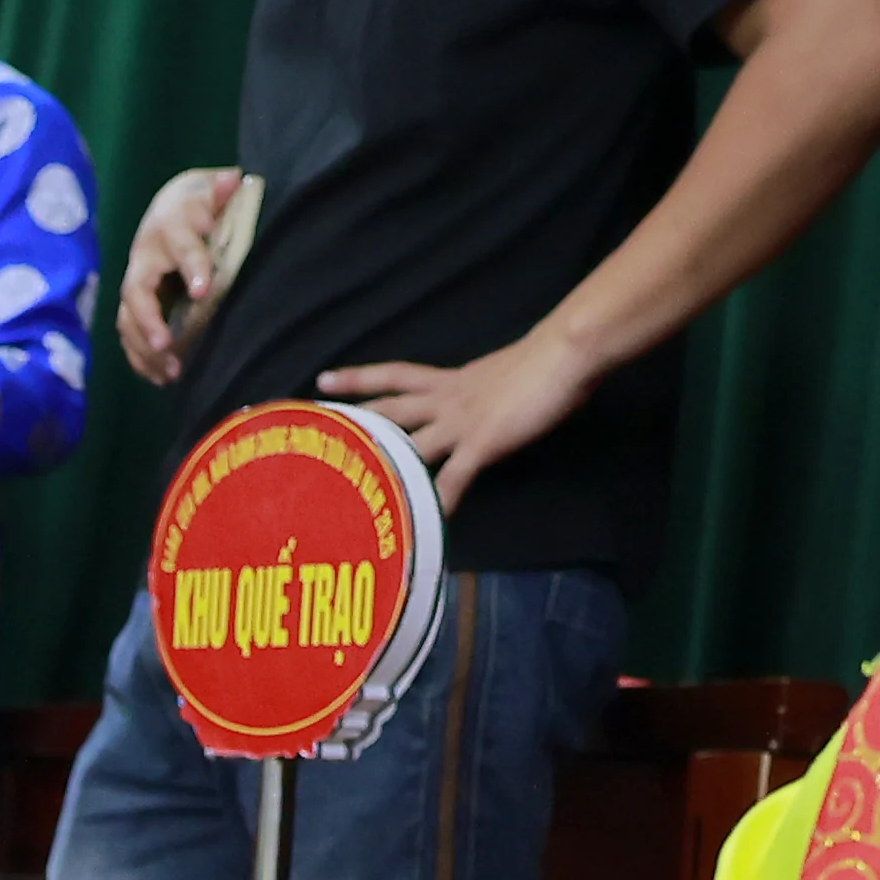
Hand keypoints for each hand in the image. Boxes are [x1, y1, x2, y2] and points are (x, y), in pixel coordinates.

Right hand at [117, 165, 261, 387]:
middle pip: (136, 292)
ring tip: (171, 372)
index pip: (181, 247)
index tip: (204, 290)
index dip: (191, 267)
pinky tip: (160, 378)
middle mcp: (143, 259)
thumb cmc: (198, 202)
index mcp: (167, 229)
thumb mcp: (210, 189)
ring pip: (128, 320)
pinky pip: (129, 335)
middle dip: (149, 320)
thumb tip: (233, 180)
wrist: (171, 209)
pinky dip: (140, 359)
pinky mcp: (135, 306)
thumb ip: (221, 190)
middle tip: (166, 345)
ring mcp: (135, 284)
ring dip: (145, 349)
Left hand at [323, 328, 599, 503]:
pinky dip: (440, 504)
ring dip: (384, 470)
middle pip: (386, 411)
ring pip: (408, 447)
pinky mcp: (482, 443)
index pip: (395, 376)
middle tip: (314, 434)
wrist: (565, 351)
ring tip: (353, 494)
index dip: (359, 378)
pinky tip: (427, 528)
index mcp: (451, 381)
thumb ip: (488, 390)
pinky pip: (453, 480)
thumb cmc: (547, 356)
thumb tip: (488, 403)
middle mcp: (446, 400)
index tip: (325, 380)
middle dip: (350, 423)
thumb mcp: (504, 374)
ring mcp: (460, 423)